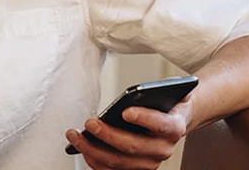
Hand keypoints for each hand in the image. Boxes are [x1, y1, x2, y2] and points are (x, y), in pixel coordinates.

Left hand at [64, 98, 191, 169]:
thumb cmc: (165, 104)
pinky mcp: (134, 169)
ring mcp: (148, 163)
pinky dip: (93, 160)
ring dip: (92, 149)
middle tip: (89, 122)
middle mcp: (163, 150)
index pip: (161, 125)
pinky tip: (80, 146)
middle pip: (133, 147)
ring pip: (118, 162)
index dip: (144, 119)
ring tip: (74, 134)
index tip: (125, 111)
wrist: (172, 121)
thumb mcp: (170, 91)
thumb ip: (168, 87)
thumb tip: (155, 87)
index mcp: (174, 128)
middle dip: (108, 135)